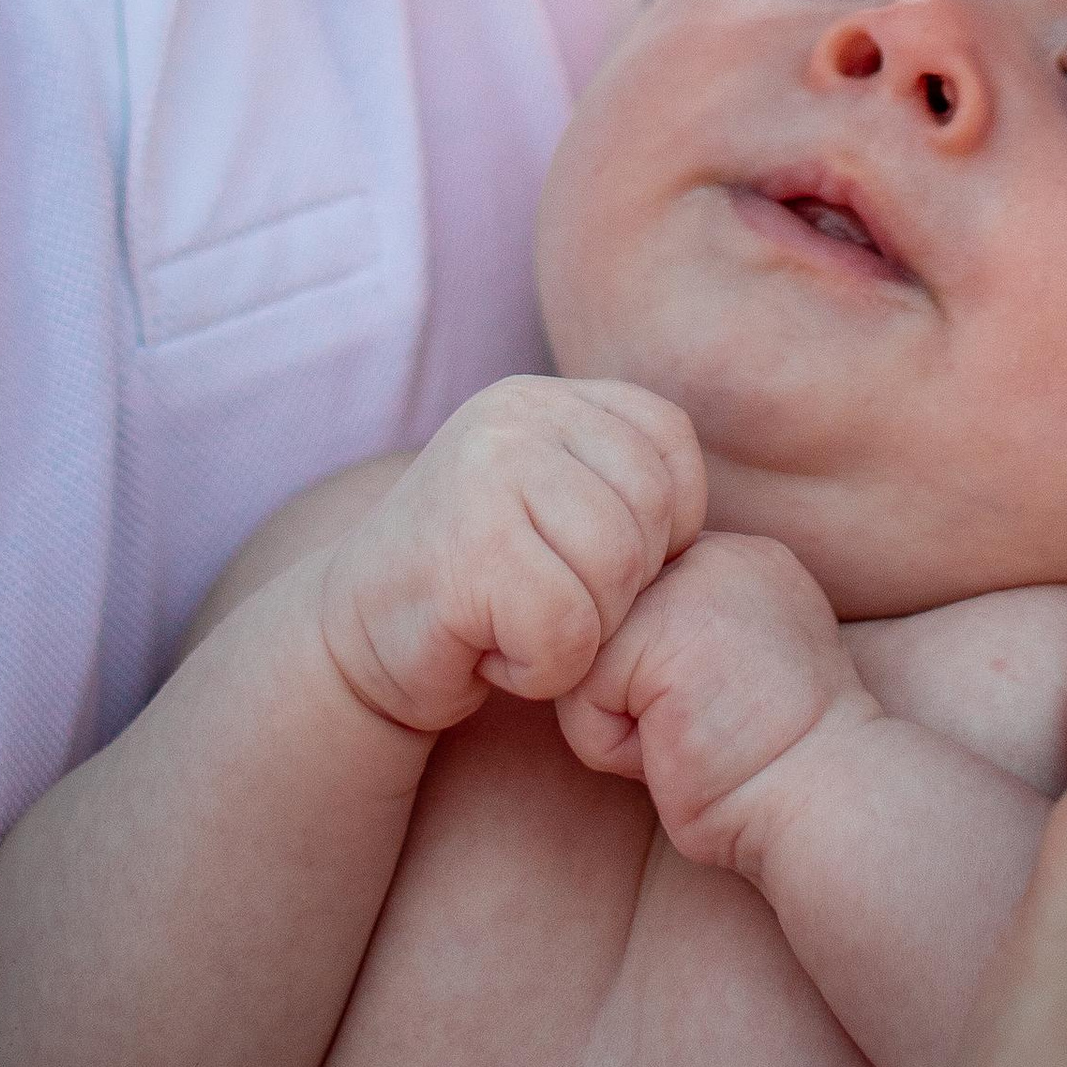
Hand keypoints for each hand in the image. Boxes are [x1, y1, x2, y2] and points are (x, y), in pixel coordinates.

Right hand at [315, 376, 706, 733]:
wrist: (355, 645)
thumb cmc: (482, 589)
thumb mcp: (556, 504)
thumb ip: (622, 482)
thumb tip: (711, 520)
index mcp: (546, 397)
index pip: (670, 446)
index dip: (663, 527)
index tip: (599, 567)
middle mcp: (514, 415)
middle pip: (651, 513)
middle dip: (621, 588)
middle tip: (552, 606)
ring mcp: (484, 474)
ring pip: (616, 572)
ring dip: (581, 633)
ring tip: (521, 625)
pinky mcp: (465, 552)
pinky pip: (568, 630)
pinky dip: (542, 669)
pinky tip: (493, 654)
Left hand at [558, 528, 871, 874]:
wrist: (831, 804)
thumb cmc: (778, 770)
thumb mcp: (737, 673)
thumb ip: (683, 634)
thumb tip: (598, 641)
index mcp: (745, 559)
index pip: (636, 595)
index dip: (648, 672)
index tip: (710, 715)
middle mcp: (718, 552)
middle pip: (603, 619)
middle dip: (629, 692)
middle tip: (699, 731)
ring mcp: (690, 580)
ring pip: (584, 655)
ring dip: (616, 721)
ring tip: (689, 742)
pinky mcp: (660, 628)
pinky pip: (581, 693)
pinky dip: (612, 747)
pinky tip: (677, 754)